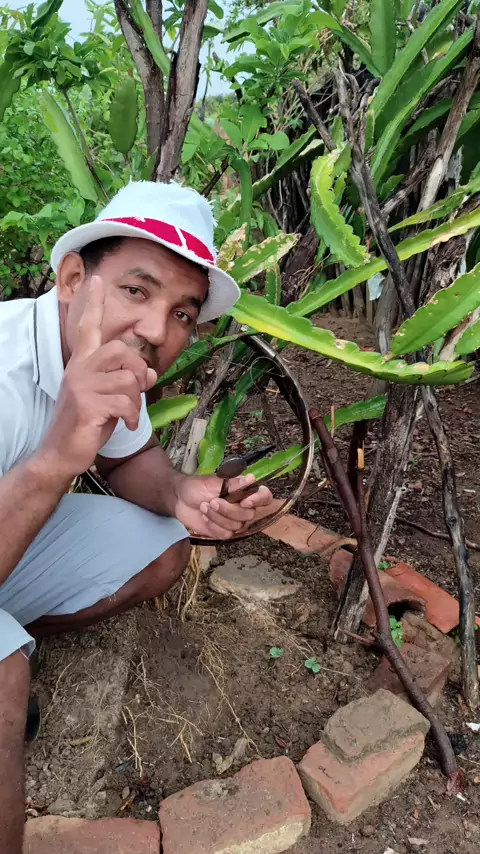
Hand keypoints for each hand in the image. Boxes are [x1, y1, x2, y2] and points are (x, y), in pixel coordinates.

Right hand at [38, 276, 156, 479]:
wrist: (61, 453)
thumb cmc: (86, 425)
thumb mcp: (110, 399)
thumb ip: (127, 382)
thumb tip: (152, 373)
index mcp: (82, 364)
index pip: (88, 328)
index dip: (95, 304)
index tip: (98, 278)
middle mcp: (79, 369)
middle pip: (121, 350)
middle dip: (138, 370)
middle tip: (140, 390)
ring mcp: (81, 386)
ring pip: (127, 379)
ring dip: (135, 400)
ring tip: (126, 414)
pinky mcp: (87, 405)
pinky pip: (125, 402)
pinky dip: (132, 417)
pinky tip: (125, 426)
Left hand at [174, 473, 272, 538]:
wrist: (179, 499)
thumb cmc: (196, 486)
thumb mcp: (213, 481)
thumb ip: (234, 483)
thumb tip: (252, 478)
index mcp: (244, 491)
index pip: (265, 497)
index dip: (259, 500)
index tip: (245, 501)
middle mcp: (243, 507)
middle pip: (249, 515)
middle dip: (228, 510)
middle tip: (212, 501)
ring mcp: (234, 521)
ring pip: (236, 526)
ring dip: (217, 517)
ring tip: (204, 507)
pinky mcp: (223, 532)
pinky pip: (225, 534)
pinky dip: (213, 525)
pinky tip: (204, 517)